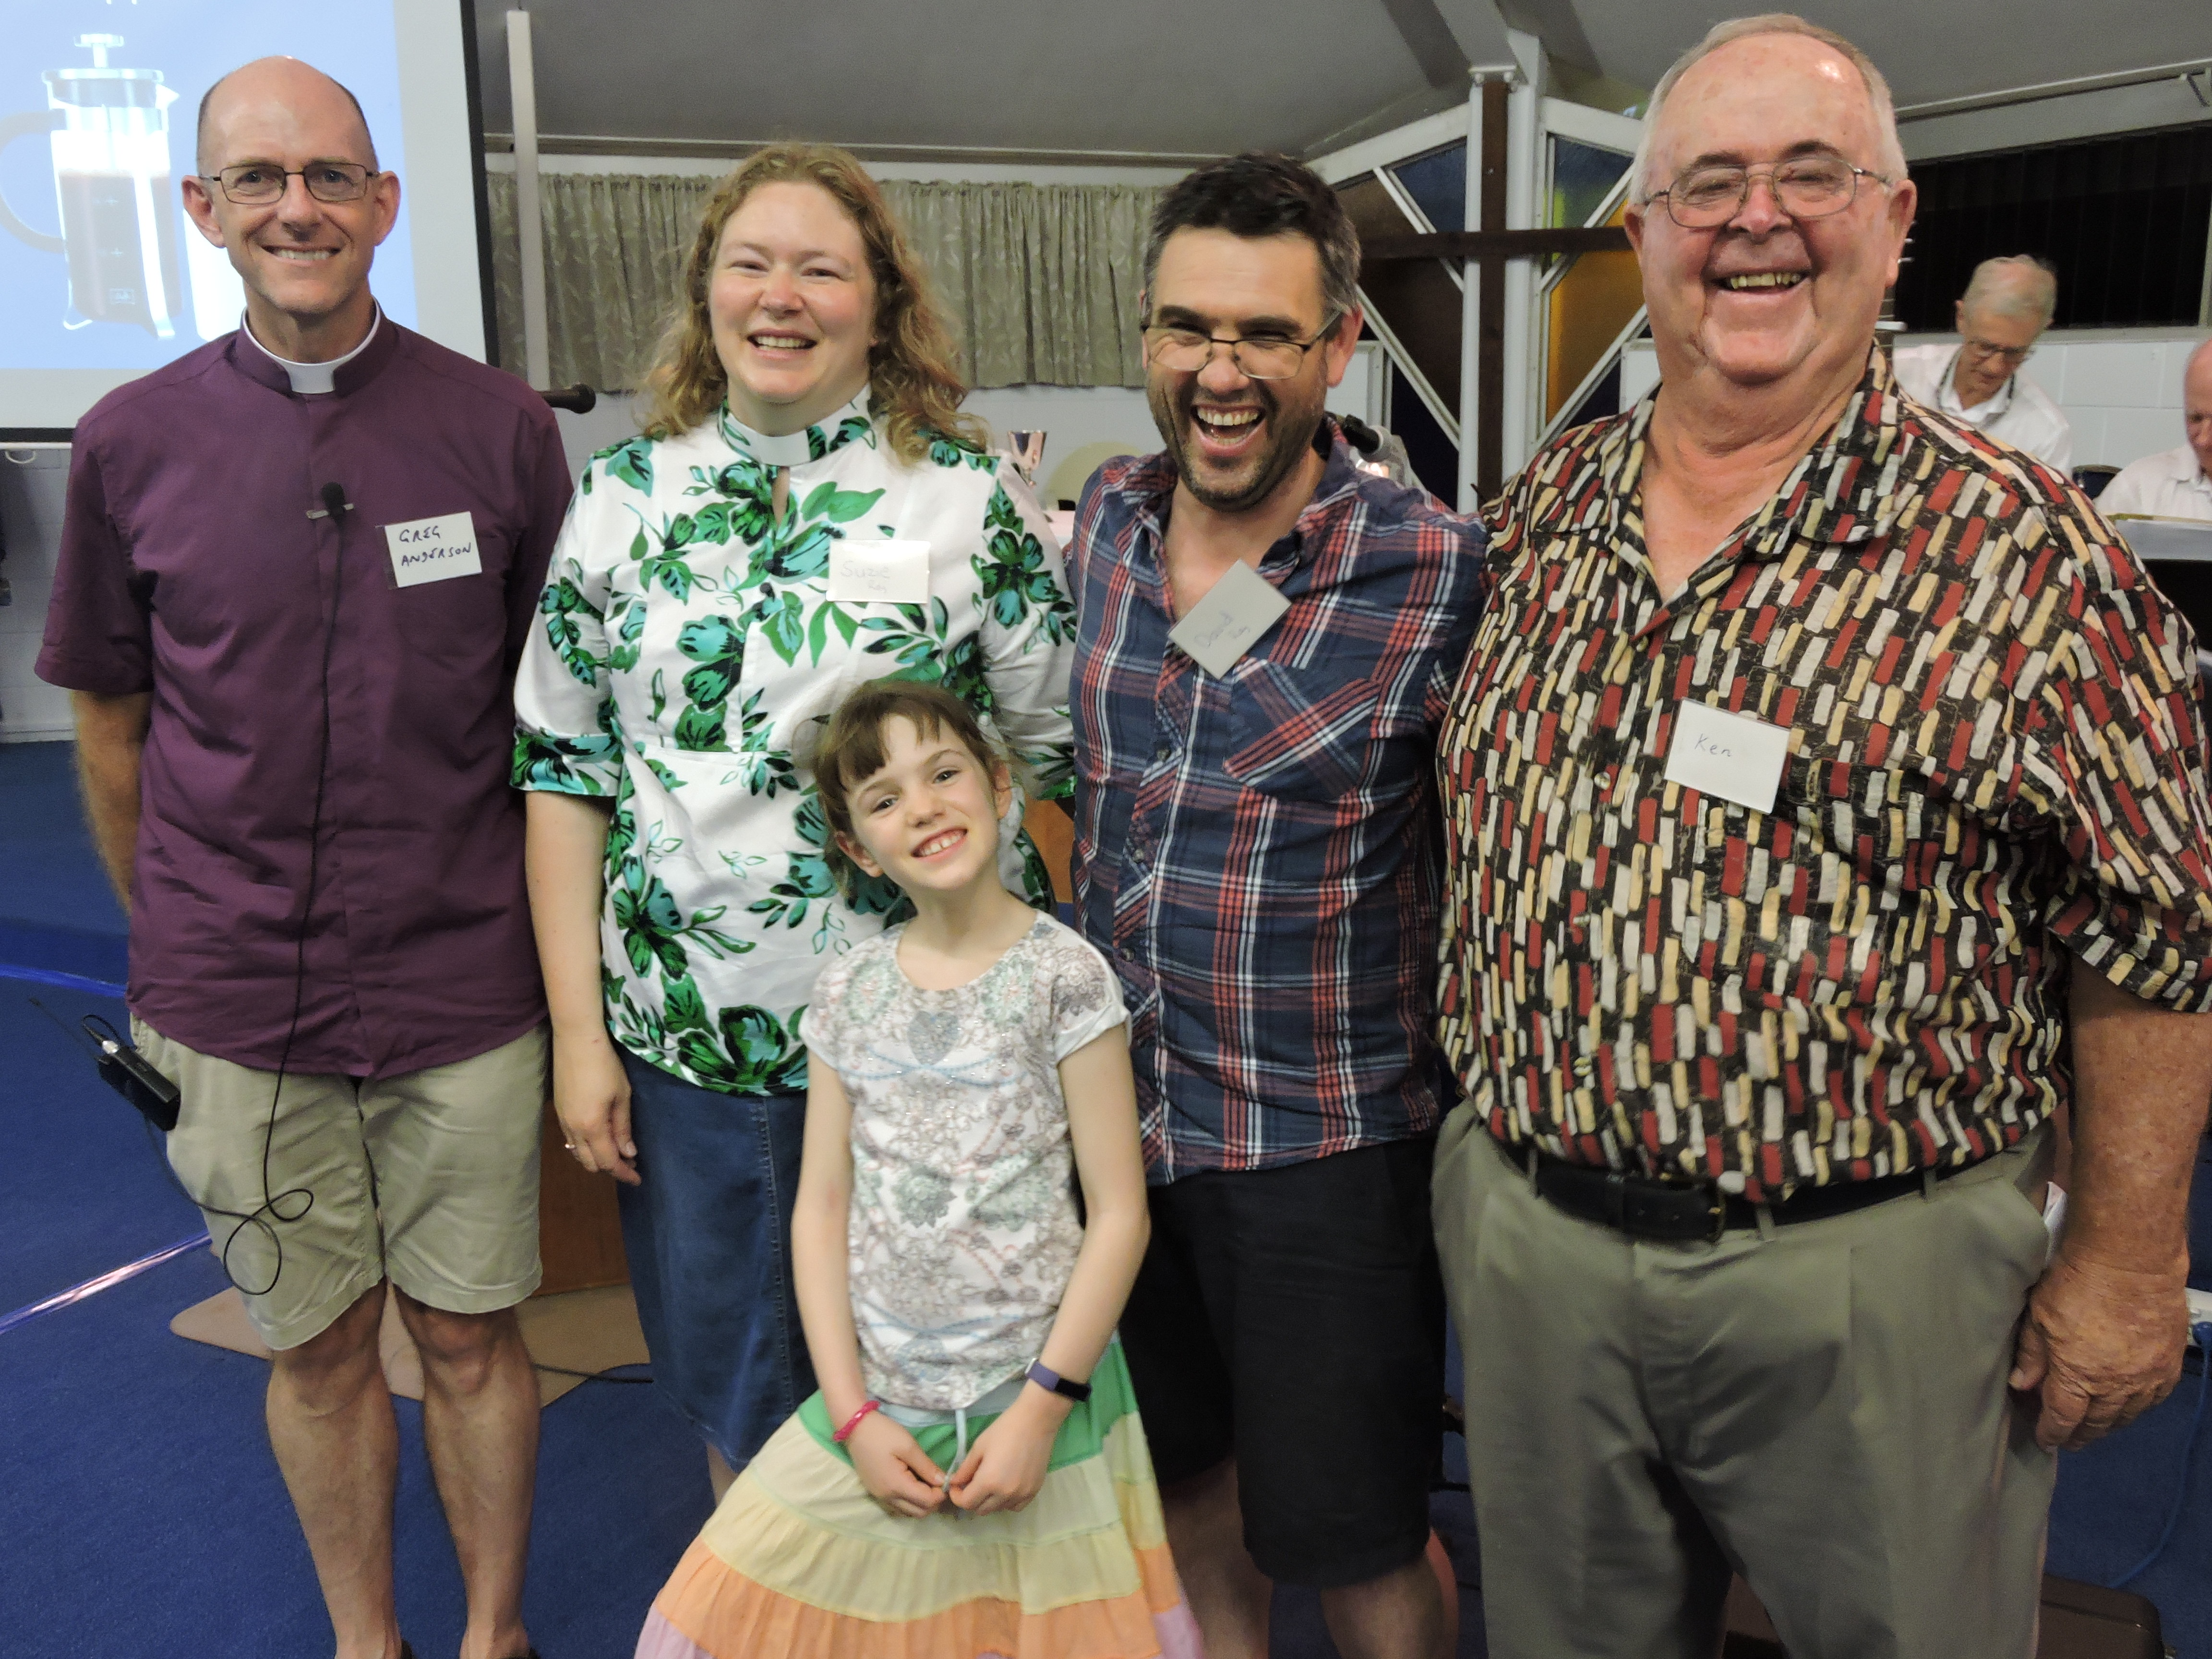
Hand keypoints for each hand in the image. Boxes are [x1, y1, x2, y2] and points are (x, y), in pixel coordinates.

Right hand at [552, 1028, 638, 1184]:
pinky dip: (584, 1147)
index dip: (623, 1173)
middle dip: (610, 1167)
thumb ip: (623, 1127)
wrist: (576, 1041)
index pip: (608, 1161)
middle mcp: (573, 1129)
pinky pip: (570, 1140)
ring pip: (578, 1153)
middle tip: (630, 1163)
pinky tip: (597, 1139)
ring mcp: (562, 1120)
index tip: (638, 1179)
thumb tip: (628, 1153)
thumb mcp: (622, 1096)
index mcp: (591, 1127)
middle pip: (590, 1162)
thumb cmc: (605, 1066)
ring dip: (596, 1157)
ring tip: (616, 1152)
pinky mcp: (559, 1111)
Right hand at [845, 1412, 945, 1517]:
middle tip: (939, 1482)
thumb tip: (943, 1481)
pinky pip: (898, 1505)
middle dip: (933, 1501)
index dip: (941, 1494)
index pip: (926, 1502)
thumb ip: (926, 1466)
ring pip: (908, 1512)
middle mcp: (887, 1497)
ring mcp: (880, 1496)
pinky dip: (910, 1500)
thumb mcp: (908, 1446)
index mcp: (896, 1486)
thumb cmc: (883, 1433)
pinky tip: (913, 1483)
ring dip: (922, 1503)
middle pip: (919, 1512)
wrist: (855, 1428)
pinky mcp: (876, 1492)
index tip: (947, 1480)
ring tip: (927, 1482)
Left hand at [947, 1389, 1065, 1515]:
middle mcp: (1005, 1494)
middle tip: (971, 1483)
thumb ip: (965, 1469)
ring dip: (989, 1501)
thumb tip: (955, 1483)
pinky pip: (1015, 1506)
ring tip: (990, 1483)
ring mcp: (1021, 1494)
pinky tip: (1005, 1487)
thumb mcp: (979, 1446)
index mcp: (988, 1482)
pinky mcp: (1034, 1492)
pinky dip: (1007, 1502)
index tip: (956, 1486)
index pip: (967, 1503)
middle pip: (981, 1510)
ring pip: (998, 1509)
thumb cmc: (1004, 1430)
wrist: (1036, 1421)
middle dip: (971, 1499)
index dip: (957, 1497)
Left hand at [2010, 1248, 2188, 1449]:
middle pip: (2097, 1422)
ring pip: (2127, 1415)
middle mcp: (2116, 1385)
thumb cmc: (2077, 1282)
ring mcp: (2147, 1377)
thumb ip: (2031, 1355)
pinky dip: (2137, 1408)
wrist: (2131, 1261)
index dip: (2052, 1433)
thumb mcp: (2039, 1317)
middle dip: (2081, 1435)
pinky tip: (2128, 1407)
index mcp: (2078, 1375)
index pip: (2063, 1418)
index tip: (2046, 1441)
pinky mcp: (2168, 1364)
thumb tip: (2022, 1386)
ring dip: (2109, 1425)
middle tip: (2070, 1440)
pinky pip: (2153, 1399)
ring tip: (2095, 1428)